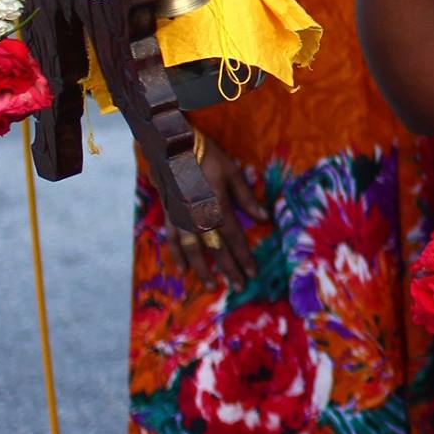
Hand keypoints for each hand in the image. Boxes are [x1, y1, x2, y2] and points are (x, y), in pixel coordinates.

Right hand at [168, 130, 267, 288]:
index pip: (235, 238)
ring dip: (203, 270)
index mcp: (218, 206)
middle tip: (239, 287)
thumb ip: (246, 198)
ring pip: (193, 251)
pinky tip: (183, 270)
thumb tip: (265, 218)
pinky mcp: (168, 215)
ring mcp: (181, 218)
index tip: (253, 273)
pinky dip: (177, 256)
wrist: (171, 146)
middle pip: (216, 249)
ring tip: (212, 286)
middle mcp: (199, 217)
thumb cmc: (207, 156)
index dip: (244, 257)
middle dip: (229, 269)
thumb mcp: (232, 173)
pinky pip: (172, 240)